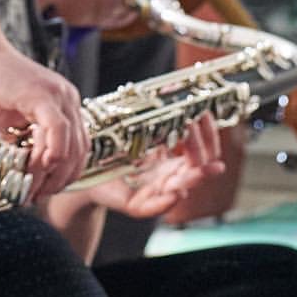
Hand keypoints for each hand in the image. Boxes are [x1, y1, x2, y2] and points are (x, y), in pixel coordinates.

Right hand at [0, 40, 87, 199]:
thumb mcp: (11, 125)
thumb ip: (24, 147)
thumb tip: (27, 176)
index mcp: (65, 105)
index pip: (78, 148)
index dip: (63, 175)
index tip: (42, 191)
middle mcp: (68, 99)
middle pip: (79, 152)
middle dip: (59, 180)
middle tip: (37, 196)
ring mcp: (59, 96)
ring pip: (70, 146)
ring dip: (51, 173)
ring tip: (31, 188)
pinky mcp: (44, 95)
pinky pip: (57, 132)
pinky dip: (48, 154)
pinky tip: (33, 167)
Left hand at [94, 113, 224, 218]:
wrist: (88, 166)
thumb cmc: (114, 148)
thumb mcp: (138, 128)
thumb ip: (157, 116)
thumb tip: (174, 89)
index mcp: (173, 159)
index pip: (203, 151)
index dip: (209, 134)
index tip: (206, 115)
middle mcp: (169, 176)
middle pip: (199, 170)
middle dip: (202, 151)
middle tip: (194, 128)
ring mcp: (155, 191)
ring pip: (183, 189)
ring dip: (194, 178)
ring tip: (200, 168)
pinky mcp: (137, 205)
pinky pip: (154, 208)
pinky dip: (166, 202)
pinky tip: (175, 192)